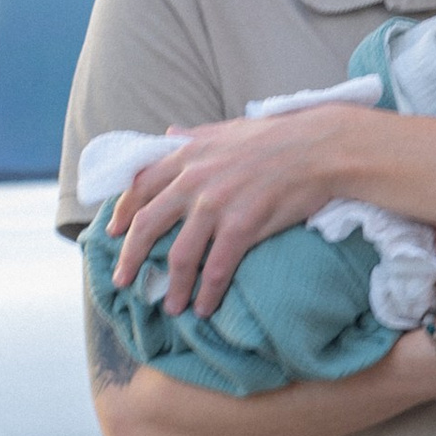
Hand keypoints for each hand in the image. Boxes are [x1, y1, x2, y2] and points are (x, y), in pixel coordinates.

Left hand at [110, 104, 363, 313]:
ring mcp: (217, 205)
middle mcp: (195, 180)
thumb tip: (169, 133)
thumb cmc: (279, 136)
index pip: (141, 185)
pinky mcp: (243, 226)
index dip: (124, 211)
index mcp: (188, 154)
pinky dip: (207, 293)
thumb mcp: (227, 128)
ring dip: (173, 287)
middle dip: (131, 257)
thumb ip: (194, 135)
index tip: (114, 231)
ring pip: (180, 256)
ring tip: (172, 307)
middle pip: (149, 225)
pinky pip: (216, 269)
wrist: (321, 147)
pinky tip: (205, 307)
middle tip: (123, 280)